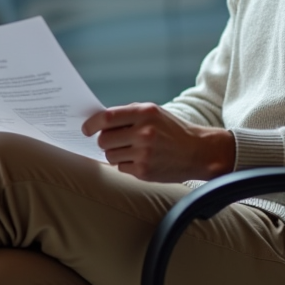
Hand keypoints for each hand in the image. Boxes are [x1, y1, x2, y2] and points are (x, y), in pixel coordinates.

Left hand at [82, 103, 235, 181]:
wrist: (199, 151)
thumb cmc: (172, 130)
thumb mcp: (154, 113)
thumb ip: (129, 114)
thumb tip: (99, 121)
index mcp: (145, 113)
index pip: (107, 118)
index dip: (92, 124)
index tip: (86, 129)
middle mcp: (144, 132)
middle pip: (104, 140)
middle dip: (104, 141)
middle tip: (114, 141)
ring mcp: (144, 153)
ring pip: (109, 156)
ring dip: (114, 154)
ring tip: (129, 150)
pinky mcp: (144, 171)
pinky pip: (120, 168)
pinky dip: (125, 165)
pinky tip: (139, 160)